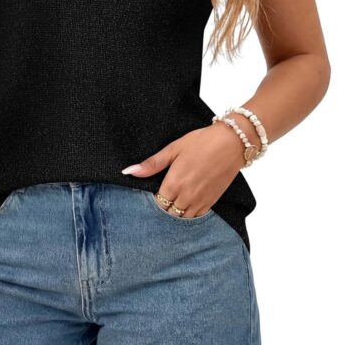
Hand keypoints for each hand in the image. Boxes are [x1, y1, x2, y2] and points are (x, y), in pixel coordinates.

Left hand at [121, 123, 246, 217]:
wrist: (231, 143)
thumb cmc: (201, 142)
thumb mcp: (173, 149)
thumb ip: (151, 164)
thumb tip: (129, 171)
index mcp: (174, 183)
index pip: (157, 203)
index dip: (153, 199)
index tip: (152, 192)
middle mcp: (186, 196)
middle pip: (168, 213)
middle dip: (163, 207)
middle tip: (162, 197)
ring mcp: (200, 200)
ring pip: (182, 217)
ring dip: (176, 212)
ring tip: (173, 201)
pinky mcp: (212, 201)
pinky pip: (196, 216)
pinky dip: (189, 213)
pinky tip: (186, 204)